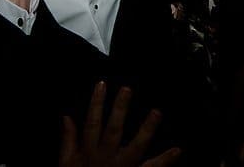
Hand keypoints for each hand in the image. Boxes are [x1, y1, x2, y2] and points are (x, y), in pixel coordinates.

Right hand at [59, 82, 180, 166]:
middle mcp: (106, 158)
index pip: (92, 123)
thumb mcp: (65, 164)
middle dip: (120, 110)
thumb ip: (68, 141)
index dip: (96, 103)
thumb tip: (66, 117)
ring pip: (135, 147)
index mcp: (90, 152)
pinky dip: (164, 160)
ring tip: (156, 112)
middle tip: (127, 90)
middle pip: (114, 130)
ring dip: (146, 130)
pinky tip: (177, 150)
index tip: (102, 84)